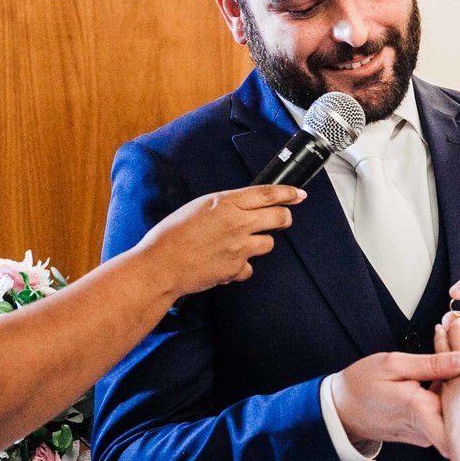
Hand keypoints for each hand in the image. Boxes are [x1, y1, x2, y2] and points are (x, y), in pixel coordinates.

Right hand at [137, 185, 305, 297]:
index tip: (299, 194)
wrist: (160, 266)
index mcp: (225, 203)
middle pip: (279, 218)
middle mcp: (237, 222)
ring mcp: (239, 246)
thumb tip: (243, 208)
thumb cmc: (171, 236)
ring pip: (269, 243)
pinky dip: (242, 266)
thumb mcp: (198, 208)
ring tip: (242, 244)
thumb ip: (225, 207)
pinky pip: (250, 267)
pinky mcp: (236, 267)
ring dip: (261, 243)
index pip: (267, 194)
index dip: (288, 193)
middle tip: (283, 219)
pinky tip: (227, 263)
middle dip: (285, 218)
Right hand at [333, 350, 459, 456]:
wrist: (340, 411)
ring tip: (452, 361)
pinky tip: (441, 375)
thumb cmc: (361, 385)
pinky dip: (447, 394)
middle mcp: (428, 429)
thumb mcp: (393, 364)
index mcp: (421, 410)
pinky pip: (444, 413)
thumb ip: (431, 363)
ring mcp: (427, 434)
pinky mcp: (425, 433)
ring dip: (459, 387)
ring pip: (456, 411)